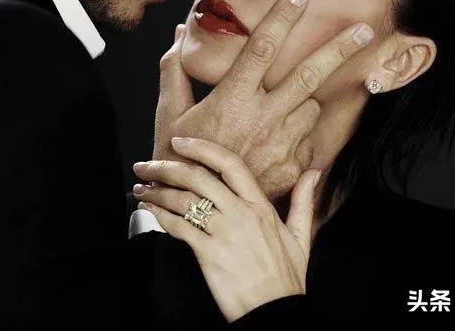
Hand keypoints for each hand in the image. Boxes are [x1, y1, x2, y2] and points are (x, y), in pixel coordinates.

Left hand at [133, 137, 319, 321]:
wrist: (276, 313)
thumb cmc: (287, 279)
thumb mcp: (302, 236)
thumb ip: (304, 201)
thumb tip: (314, 173)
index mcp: (261, 206)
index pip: (229, 164)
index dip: (202, 148)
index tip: (180, 142)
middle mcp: (240, 214)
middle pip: (198, 178)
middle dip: (166, 168)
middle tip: (145, 166)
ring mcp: (224, 233)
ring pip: (184, 201)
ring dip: (157, 192)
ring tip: (141, 189)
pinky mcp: (209, 254)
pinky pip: (179, 227)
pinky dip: (160, 216)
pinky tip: (149, 210)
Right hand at [154, 0, 373, 195]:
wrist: (197, 212)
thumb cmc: (179, 158)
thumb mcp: (170, 112)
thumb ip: (174, 70)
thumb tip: (179, 34)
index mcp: (232, 99)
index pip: (261, 47)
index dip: (281, 17)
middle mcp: (261, 118)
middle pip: (308, 75)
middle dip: (339, 49)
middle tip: (365, 28)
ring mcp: (280, 144)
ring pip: (311, 107)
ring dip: (304, 102)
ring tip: (277, 115)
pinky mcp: (292, 167)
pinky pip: (308, 139)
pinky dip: (299, 134)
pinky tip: (276, 144)